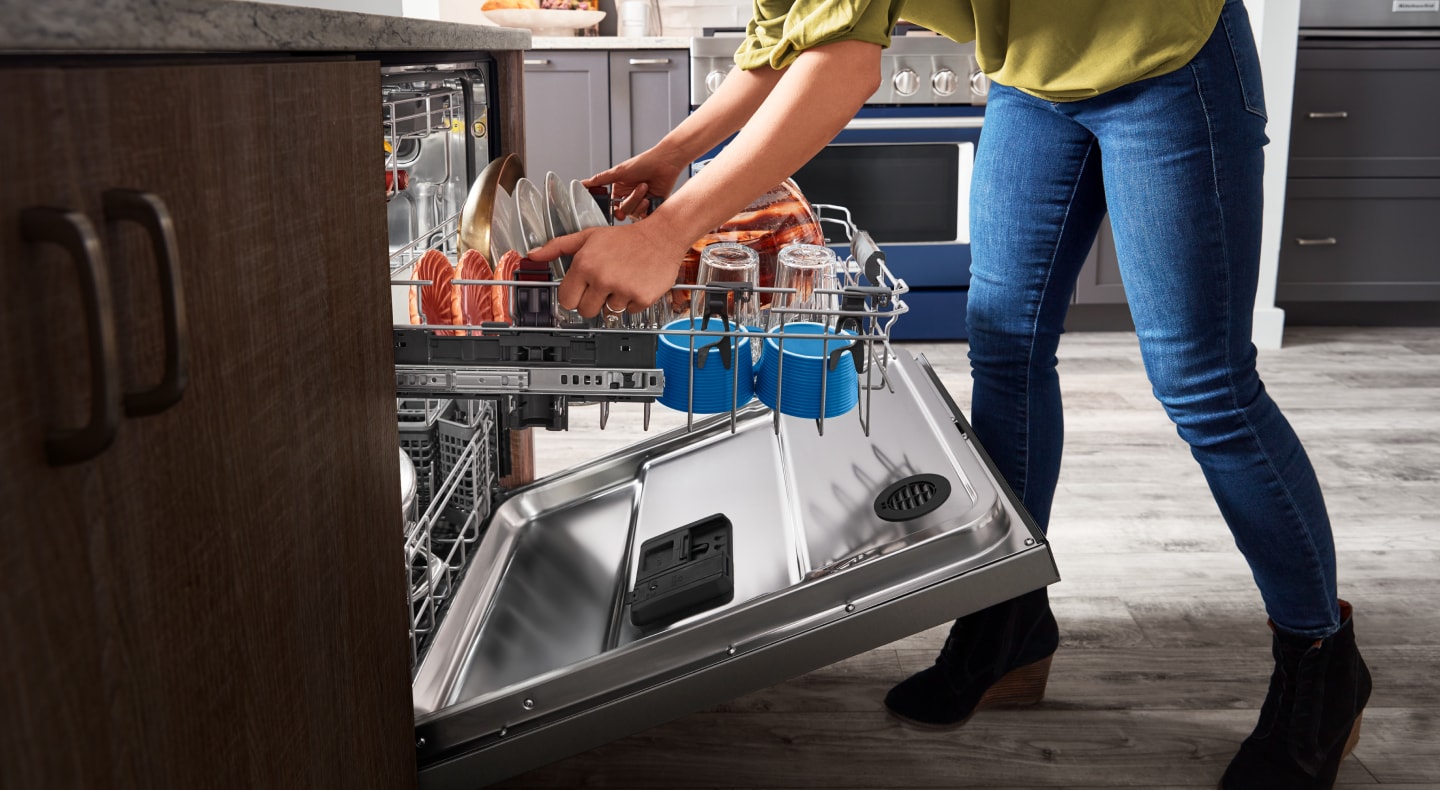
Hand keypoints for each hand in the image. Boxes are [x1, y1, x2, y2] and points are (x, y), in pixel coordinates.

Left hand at [527, 221, 688, 317]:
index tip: (581, 291)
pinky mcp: (641, 298)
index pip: (566, 300)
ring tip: (622, 280)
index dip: (574, 297)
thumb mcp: (588, 236)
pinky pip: (629, 312)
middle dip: (592, 302)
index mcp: (585, 264)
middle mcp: (602, 278)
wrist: (661, 236)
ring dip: (614, 300)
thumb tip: (533, 253)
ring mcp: (622, 290)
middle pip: (585, 311)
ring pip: (608, 312)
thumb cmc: (625, 237)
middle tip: (603, 286)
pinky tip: (635, 283)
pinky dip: (632, 302)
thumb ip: (558, 246)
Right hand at [583, 144, 687, 219]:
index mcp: (619, 190)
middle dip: (631, 201)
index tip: (616, 211)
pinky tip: (651, 199)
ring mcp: (641, 202)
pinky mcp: (653, 206)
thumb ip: (600, 180)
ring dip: (640, 201)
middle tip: (640, 187)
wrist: (666, 162)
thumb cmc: (644, 162)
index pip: (611, 206)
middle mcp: (629, 197)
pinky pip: (646, 216)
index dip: (613, 210)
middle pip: (623, 211)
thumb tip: (582, 183)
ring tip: (647, 187)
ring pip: (634, 214)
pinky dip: (648, 209)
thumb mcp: (619, 171)